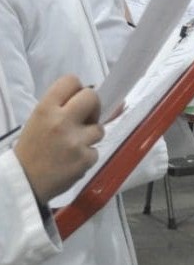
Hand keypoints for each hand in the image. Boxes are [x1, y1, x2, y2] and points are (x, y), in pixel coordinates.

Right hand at [14, 75, 103, 205]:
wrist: (22, 184)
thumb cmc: (30, 150)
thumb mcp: (38, 121)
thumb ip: (60, 107)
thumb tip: (89, 97)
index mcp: (45, 109)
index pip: (71, 81)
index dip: (77, 89)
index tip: (75, 100)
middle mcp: (61, 121)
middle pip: (93, 97)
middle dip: (93, 107)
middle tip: (85, 118)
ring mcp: (75, 141)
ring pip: (99, 128)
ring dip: (90, 136)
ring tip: (73, 146)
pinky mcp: (84, 159)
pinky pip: (95, 151)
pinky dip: (86, 156)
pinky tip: (72, 161)